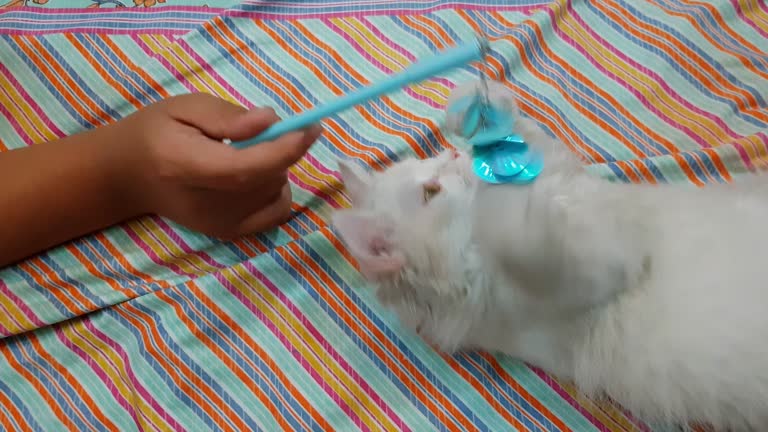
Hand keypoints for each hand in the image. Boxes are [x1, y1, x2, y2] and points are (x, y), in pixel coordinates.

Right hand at [110, 92, 322, 238]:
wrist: (128, 177)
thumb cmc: (156, 133)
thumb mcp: (185, 107)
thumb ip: (228, 116)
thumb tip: (271, 121)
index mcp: (186, 166)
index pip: (247, 167)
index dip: (286, 148)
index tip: (312, 126)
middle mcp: (206, 204)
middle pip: (267, 178)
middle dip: (279, 149)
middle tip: (258, 132)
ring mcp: (220, 224)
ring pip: (276, 191)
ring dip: (276, 168)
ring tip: (245, 155)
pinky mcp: (231, 233)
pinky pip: (278, 211)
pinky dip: (278, 190)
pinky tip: (258, 177)